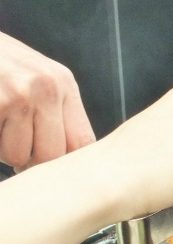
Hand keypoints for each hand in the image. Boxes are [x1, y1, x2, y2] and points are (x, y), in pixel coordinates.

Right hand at [0, 32, 94, 170]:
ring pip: (17, 156)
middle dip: (31, 162)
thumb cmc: (0, 64)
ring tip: (1, 128)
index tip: (53, 168)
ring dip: (4, 151)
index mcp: (64, 84)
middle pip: (51, 156)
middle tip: (19, 151)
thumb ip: (58, 112)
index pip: (83, 142)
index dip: (67, 164)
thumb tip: (71, 160)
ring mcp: (18, 96)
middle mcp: (46, 88)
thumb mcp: (39, 77)